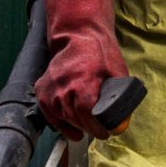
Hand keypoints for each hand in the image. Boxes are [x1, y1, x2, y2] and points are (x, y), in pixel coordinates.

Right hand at [33, 0, 129, 138]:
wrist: (77, 33)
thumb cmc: (99, 51)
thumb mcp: (117, 71)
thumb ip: (120, 96)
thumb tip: (123, 120)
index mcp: (84, 82)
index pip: (87, 115)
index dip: (96, 128)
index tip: (105, 133)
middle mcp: (63, 87)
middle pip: (75, 118)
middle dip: (88, 128)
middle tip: (98, 130)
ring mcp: (50, 88)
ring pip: (61, 117)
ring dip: (74, 124)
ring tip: (85, 126)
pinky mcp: (42, 88)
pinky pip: (48, 112)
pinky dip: (58, 120)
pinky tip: (70, 125)